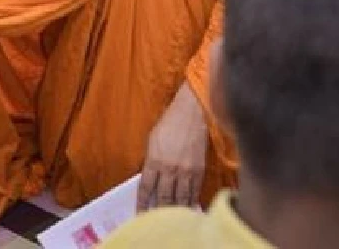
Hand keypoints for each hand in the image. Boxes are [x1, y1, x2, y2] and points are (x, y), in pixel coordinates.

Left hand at [136, 82, 207, 211]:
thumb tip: (149, 178)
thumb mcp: (152, 141)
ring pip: (180, 198)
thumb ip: (150, 161)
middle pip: (163, 197)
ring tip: (172, 221)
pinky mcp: (199, 171)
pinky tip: (188, 210)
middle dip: (159, 212)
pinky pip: (194, 192)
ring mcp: (186, 171)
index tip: (139, 214)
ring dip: (175, 211)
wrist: (192, 114)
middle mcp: (169, 169)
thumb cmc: (169, 124)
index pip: (145, 188)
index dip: (141, 203)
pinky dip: (191, 203)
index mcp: (154, 160)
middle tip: (155, 222)